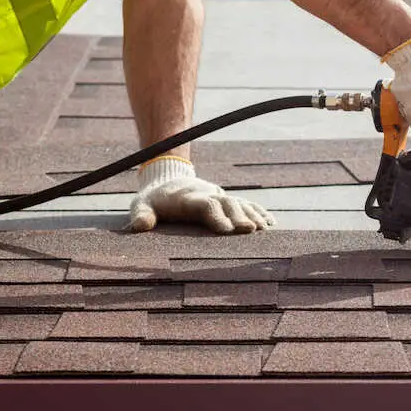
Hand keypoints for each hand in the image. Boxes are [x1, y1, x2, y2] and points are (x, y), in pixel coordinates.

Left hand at [128, 157, 274, 233]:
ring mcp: (219, 196)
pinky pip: (247, 204)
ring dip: (253, 215)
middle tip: (250, 231)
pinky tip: (270, 223)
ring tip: (264, 229)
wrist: (168, 179)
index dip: (216, 216)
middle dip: (240, 216)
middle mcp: (207, 194)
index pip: (205, 204)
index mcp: (188, 198)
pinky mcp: (226, 200)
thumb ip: (141, 215)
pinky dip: (259, 212)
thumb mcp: (141, 205)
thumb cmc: (153, 200)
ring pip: (240, 203)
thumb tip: (140, 227)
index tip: (226, 231)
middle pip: (228, 203)